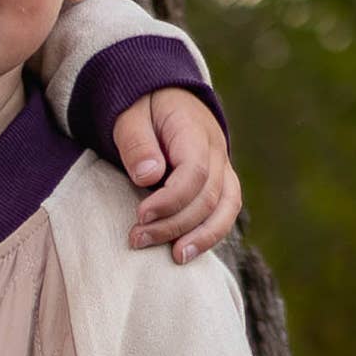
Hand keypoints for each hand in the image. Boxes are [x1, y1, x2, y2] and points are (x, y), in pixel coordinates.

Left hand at [113, 87, 239, 261]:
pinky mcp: (220, 183)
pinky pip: (226, 212)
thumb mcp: (129, 116)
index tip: (140, 215)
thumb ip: (137, 143)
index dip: (170, 199)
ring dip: (202, 237)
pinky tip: (187, 251)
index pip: (195, 172)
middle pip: (208, 196)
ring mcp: (223, 168)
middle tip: (138, 239)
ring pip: (227, 208)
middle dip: (174, 224)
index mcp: (194, 131)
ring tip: (176, 258)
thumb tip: (149, 176)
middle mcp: (217, 151)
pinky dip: (210, 234)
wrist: (163, 97)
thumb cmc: (142, 109)